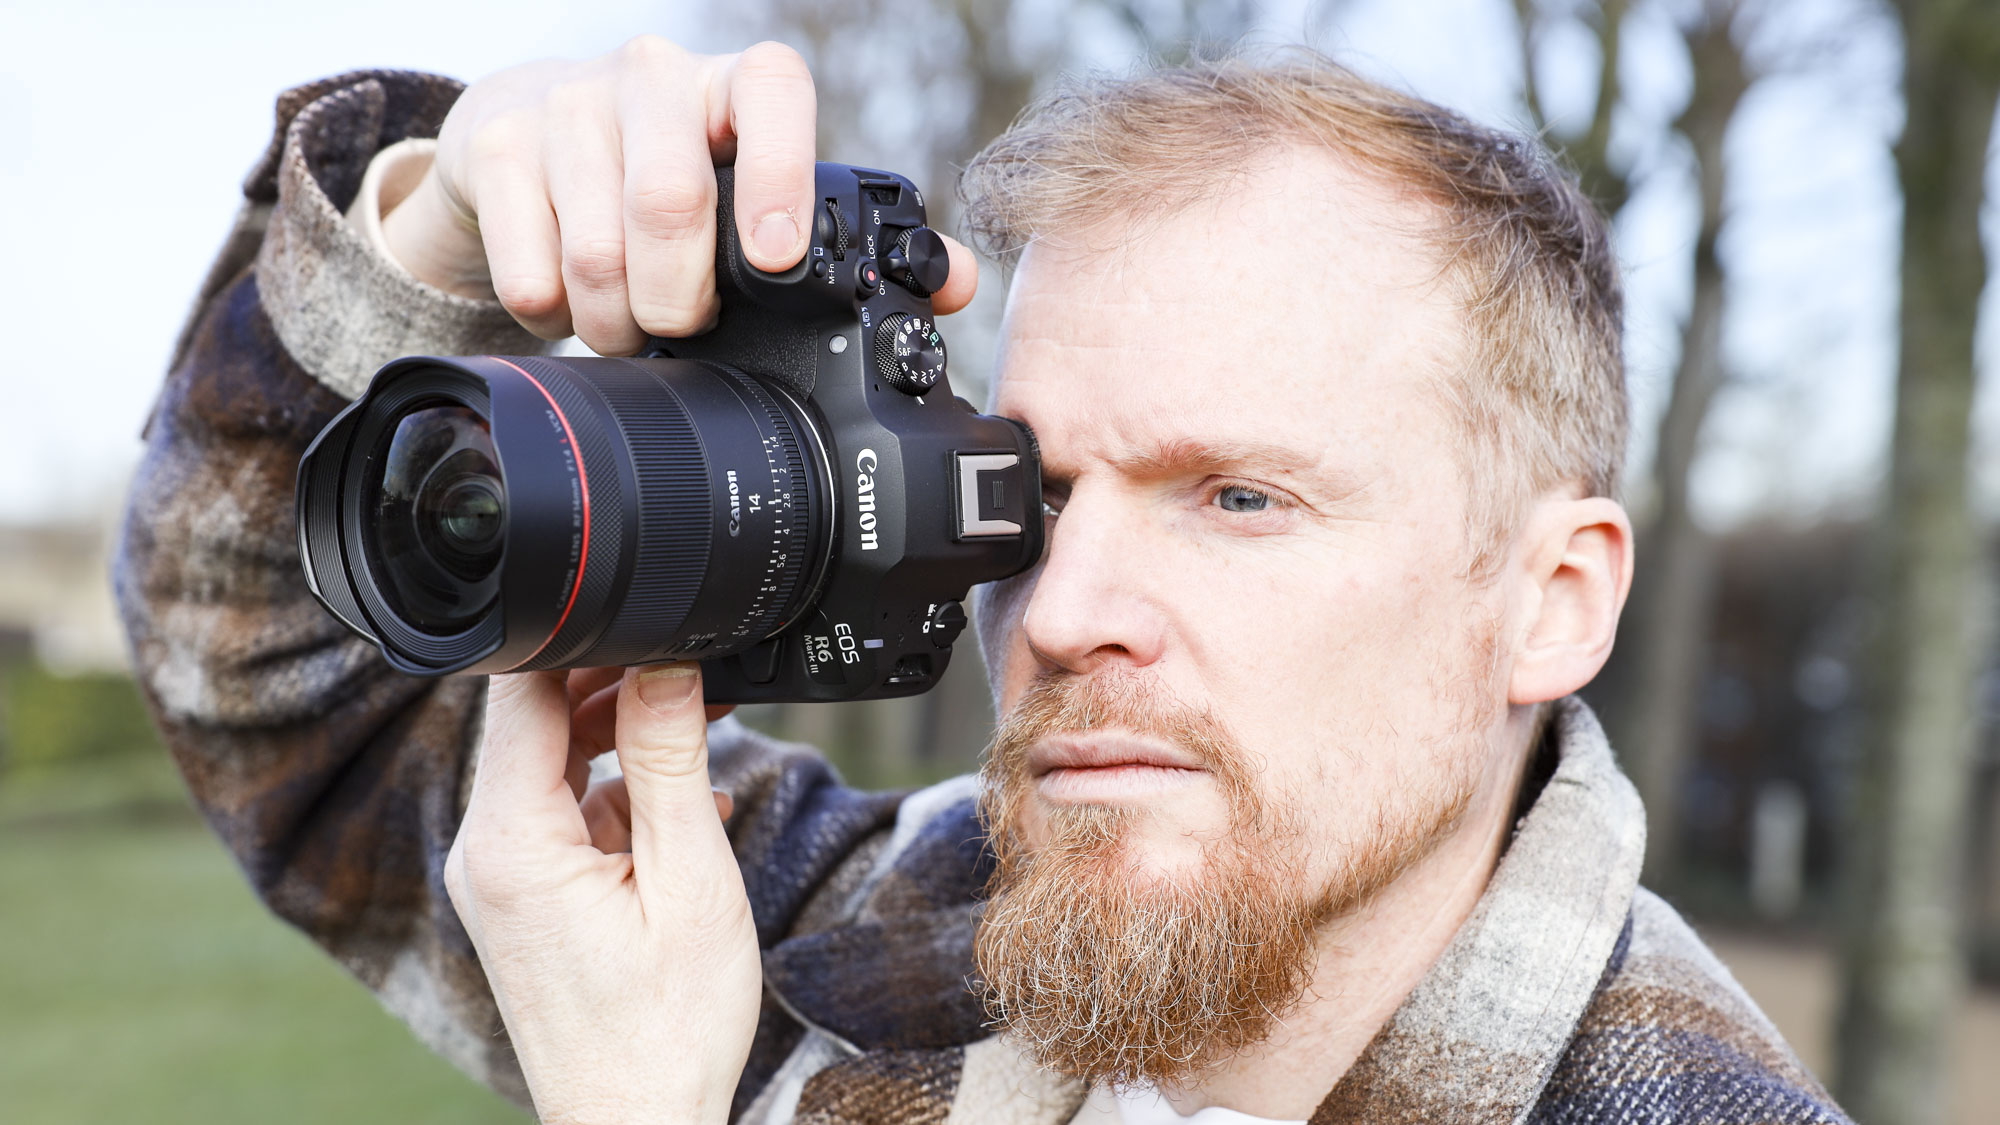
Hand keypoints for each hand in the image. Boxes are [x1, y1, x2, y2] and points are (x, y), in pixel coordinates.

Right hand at [383, 36, 979, 353]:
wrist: (529, 135)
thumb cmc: (673, 175)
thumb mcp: (759, 194)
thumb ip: (855, 242)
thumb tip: (956, 285)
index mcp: (736, 86)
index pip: (771, 92)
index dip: (780, 176)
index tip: (777, 261)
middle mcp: (653, 78)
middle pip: (669, 199)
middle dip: (682, 300)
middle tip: (687, 331)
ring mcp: (567, 105)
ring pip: (595, 247)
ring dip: (616, 321)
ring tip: (628, 331)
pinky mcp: (491, 147)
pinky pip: (527, 264)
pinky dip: (551, 313)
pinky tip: (566, 306)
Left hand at [444, 664, 756, 1124]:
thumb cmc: (666, 1027)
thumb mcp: (690, 878)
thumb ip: (672, 760)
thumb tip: (666, 659)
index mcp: (512, 840)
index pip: (523, 692)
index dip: (583, 636)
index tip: (648, 613)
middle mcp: (486, 853)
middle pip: (536, 722)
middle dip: (614, 683)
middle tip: (695, 668)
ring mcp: (499, 880)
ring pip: (554, 767)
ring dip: (625, 741)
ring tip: (706, 734)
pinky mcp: (523, 901)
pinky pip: (565, 816)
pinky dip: (620, 798)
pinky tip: (688, 810)